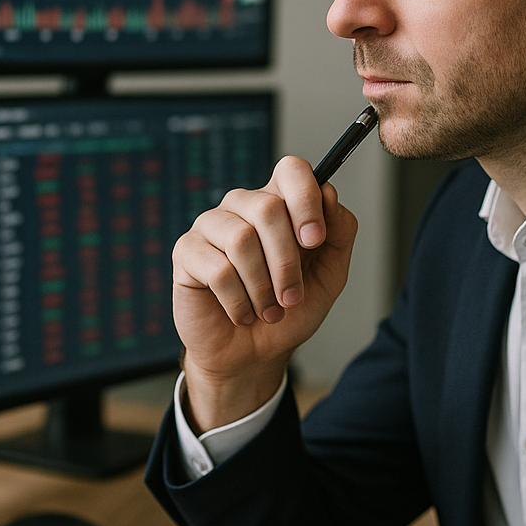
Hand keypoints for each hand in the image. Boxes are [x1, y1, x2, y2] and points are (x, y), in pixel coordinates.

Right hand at [172, 155, 357, 429]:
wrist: (253, 355)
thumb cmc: (288, 311)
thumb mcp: (329, 275)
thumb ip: (339, 233)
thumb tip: (329, 195)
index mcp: (279, 203)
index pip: (291, 170)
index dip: (306, 199)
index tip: (315, 241)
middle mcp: (242, 206)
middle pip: (268, 207)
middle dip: (287, 262)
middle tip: (291, 297)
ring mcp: (210, 225)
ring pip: (241, 238)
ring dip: (262, 287)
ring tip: (267, 310)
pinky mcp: (186, 251)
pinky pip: (217, 268)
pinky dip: (238, 301)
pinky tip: (241, 313)